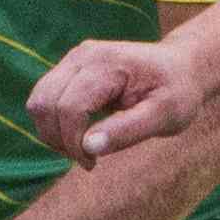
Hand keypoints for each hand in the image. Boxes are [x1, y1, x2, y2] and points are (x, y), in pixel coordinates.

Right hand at [28, 37, 207, 163]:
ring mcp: (74, 59)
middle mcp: (83, 56)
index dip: (73, 143)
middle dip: (59, 140)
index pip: (69, 107)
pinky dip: (54, 123)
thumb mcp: (165, 116)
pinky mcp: (69, 67)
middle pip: (44, 104)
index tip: (92, 163)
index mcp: (107, 64)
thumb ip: (128, 131)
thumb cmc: (177, 92)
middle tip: (88, 160)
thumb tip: (89, 147)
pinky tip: (79, 135)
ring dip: (52, 133)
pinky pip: (44, 99)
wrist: (181, 66)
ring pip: (37, 102)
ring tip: (82, 149)